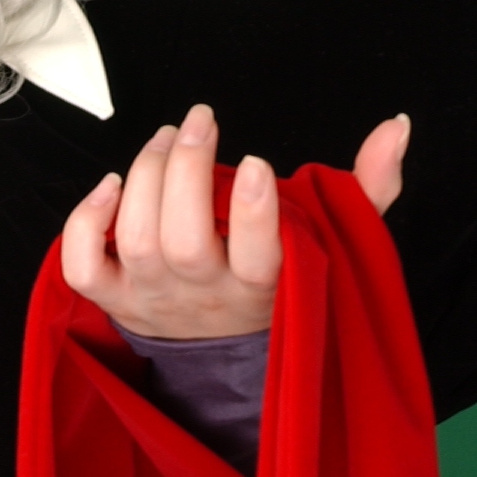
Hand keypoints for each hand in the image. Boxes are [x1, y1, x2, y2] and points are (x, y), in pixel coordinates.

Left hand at [60, 103, 410, 341]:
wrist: (228, 355)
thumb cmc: (280, 283)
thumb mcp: (331, 245)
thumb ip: (366, 190)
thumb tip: (395, 128)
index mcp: (263, 289)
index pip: (257, 259)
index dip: (251, 212)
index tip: (253, 161)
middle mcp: (202, 298)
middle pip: (182, 241)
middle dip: (186, 170)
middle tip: (199, 120)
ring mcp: (152, 301)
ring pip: (137, 241)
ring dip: (146, 178)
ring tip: (167, 138)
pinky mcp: (112, 299)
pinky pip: (82, 267)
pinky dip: (86, 222)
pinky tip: (111, 186)